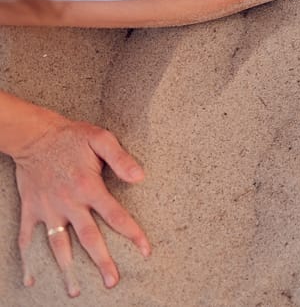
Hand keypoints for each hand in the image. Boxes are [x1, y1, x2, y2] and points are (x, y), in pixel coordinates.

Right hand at [12, 117, 149, 295]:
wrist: (34, 135)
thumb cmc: (72, 137)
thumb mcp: (100, 139)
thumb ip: (121, 158)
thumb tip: (141, 177)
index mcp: (89, 187)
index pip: (116, 215)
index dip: (132, 233)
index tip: (145, 250)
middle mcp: (69, 203)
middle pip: (89, 238)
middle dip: (102, 261)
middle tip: (113, 282)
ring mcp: (48, 209)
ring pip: (59, 245)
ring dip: (67, 269)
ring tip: (75, 291)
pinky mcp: (31, 210)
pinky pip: (27, 238)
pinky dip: (28, 259)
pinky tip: (32, 279)